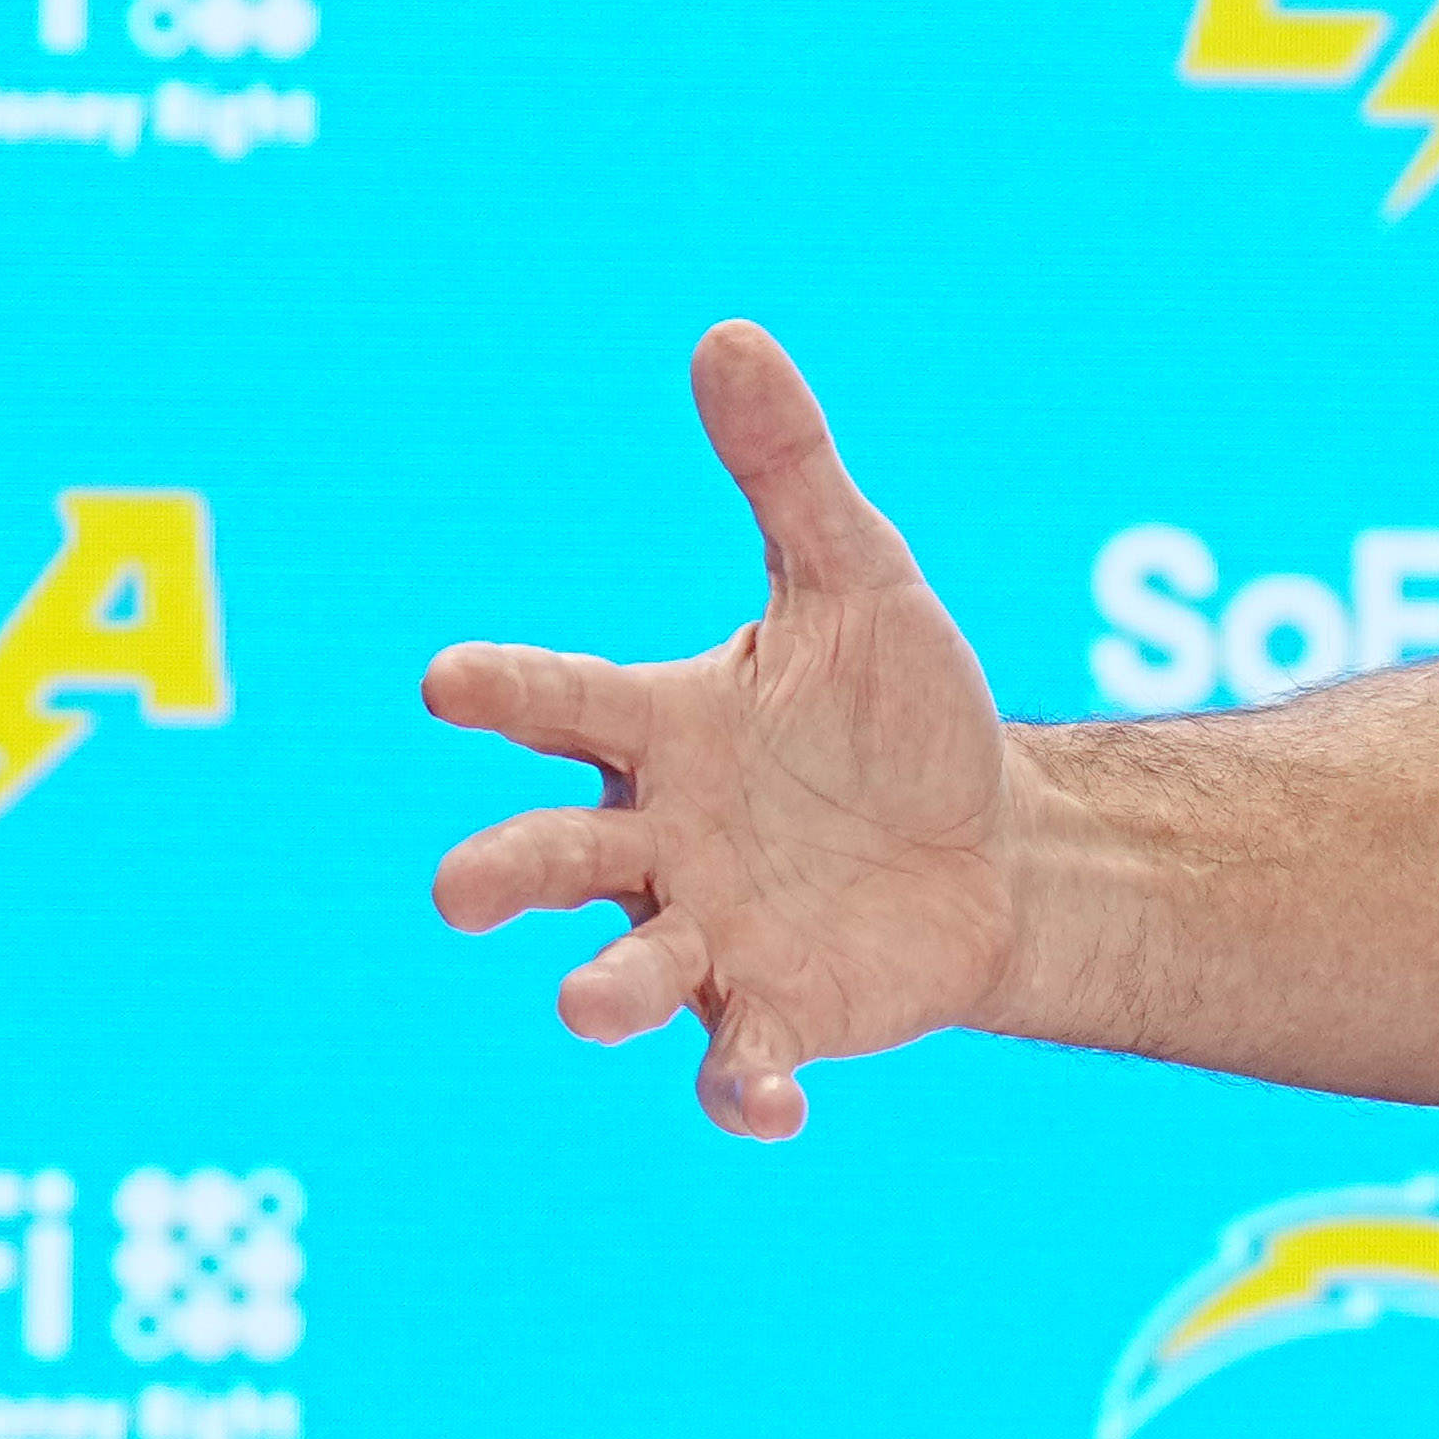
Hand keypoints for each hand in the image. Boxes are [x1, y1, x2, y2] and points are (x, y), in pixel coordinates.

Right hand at [421, 322, 1032, 1137]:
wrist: (994, 846)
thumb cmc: (898, 711)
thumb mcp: (857, 580)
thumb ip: (787, 473)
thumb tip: (728, 334)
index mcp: (660, 727)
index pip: (560, 702)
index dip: (503, 693)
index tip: (444, 680)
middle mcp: (658, 838)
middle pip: (550, 856)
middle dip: (502, 874)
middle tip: (458, 890)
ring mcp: (708, 936)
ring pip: (626, 973)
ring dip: (601, 993)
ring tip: (582, 1007)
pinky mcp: (775, 1013)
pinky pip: (737, 1063)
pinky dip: (743, 1089)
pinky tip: (768, 1105)